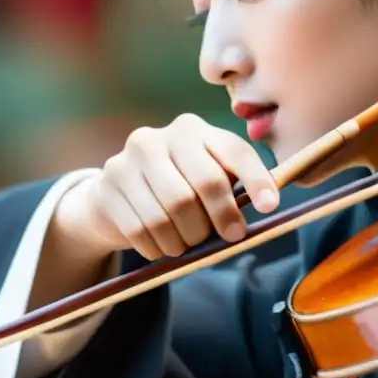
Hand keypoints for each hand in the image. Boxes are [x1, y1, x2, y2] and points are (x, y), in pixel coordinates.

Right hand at [54, 113, 278, 260]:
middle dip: (221, 217)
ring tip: (188, 243)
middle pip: (204, 183)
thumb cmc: (173, 188)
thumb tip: (264, 206)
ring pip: (171, 212)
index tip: (270, 207)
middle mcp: (156, 138)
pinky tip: (163, 246)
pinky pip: (142, 229)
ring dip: (186, 239)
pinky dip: (158, 248)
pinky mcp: (107, 189)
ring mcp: (126, 162)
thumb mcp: (203, 177)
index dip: (256, 178)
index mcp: (190, 130)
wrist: (113, 196)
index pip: (232, 150)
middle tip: (229, 237)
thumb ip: (231, 186)